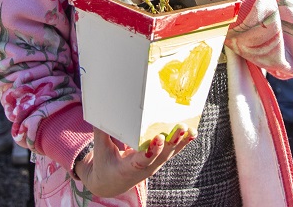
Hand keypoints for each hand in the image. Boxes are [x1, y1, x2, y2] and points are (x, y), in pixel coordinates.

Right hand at [75, 125, 196, 197]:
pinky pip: (173, 151)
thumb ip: (101, 130)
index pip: (142, 161)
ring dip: (181, 141)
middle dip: (172, 141)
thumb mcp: (100, 150)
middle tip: (181, 127)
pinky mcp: (159, 160)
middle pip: (162, 156)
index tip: (158, 138)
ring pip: (170, 153)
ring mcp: (154, 165)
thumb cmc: (105, 164)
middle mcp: (145, 168)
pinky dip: (183, 142)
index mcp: (128, 168)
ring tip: (190, 128)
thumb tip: (101, 108)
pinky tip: (193, 132)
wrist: (111, 183)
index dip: (151, 151)